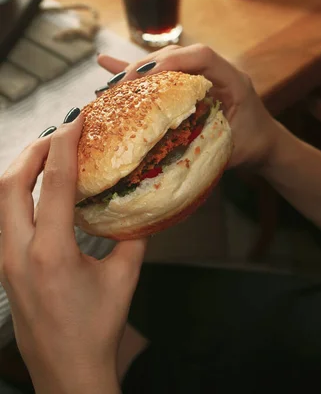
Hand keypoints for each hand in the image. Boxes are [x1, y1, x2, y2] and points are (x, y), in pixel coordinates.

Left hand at [0, 115, 145, 393]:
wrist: (67, 369)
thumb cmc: (97, 328)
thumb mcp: (124, 278)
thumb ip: (133, 238)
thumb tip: (140, 208)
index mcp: (51, 252)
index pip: (53, 184)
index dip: (64, 146)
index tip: (75, 120)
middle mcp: (18, 251)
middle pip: (9, 183)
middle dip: (32, 151)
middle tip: (58, 134)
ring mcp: (5, 261)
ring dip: (21, 171)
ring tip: (47, 157)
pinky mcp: (4, 268)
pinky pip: (4, 218)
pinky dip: (19, 195)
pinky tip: (40, 194)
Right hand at [97, 44, 286, 169]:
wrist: (266, 145)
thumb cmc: (254, 146)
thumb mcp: (234, 148)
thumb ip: (209, 143)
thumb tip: (170, 148)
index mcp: (233, 80)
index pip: (202, 57)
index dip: (173, 62)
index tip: (147, 76)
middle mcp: (216, 73)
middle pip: (178, 56)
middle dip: (147, 67)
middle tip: (121, 85)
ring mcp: (202, 77)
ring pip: (167, 64)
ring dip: (138, 72)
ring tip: (110, 84)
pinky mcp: (190, 87)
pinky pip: (162, 76)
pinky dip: (139, 74)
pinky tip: (108, 67)